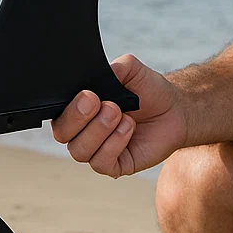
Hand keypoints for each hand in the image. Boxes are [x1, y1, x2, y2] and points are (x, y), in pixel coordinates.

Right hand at [52, 54, 187, 176]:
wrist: (175, 110)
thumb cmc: (148, 92)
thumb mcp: (130, 69)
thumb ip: (113, 68)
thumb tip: (101, 73)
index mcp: (78, 109)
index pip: (57, 114)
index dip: (67, 108)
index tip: (88, 94)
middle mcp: (83, 132)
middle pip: (63, 134)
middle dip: (79, 118)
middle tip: (104, 103)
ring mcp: (98, 150)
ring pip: (80, 151)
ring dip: (99, 131)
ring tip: (120, 113)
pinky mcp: (116, 165)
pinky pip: (102, 163)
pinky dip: (113, 145)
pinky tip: (128, 128)